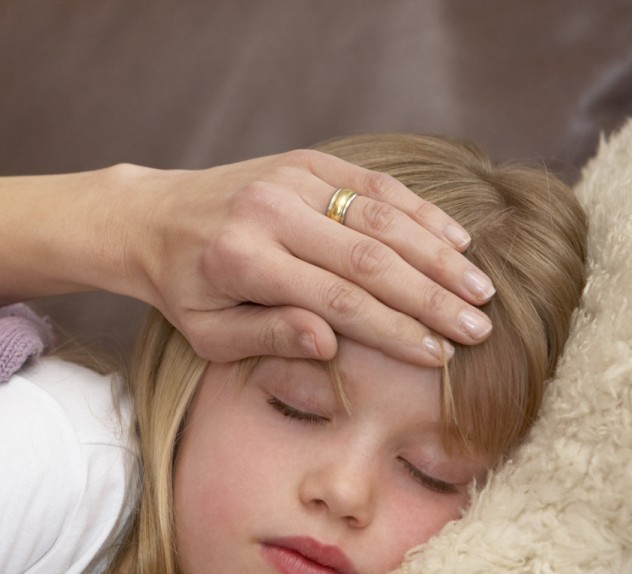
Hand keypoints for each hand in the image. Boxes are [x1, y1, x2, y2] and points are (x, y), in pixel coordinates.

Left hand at [102, 150, 494, 366]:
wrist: (151, 217)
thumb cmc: (184, 289)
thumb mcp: (209, 332)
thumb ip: (269, 337)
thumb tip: (332, 343)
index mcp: (242, 261)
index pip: (336, 301)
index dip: (394, 330)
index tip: (439, 356)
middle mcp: (268, 212)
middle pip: (368, 258)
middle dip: (430, 297)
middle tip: (479, 329)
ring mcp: (289, 178)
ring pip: (380, 216)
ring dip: (437, 254)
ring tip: (481, 290)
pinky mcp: (305, 160)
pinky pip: (372, 184)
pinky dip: (418, 211)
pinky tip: (456, 241)